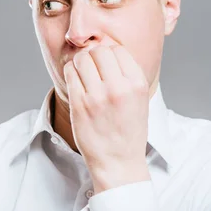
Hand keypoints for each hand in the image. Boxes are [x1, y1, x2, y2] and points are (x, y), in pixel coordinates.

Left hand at [63, 45, 150, 193]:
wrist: (118, 162)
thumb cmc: (129, 130)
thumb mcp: (140, 99)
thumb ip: (127, 74)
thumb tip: (107, 48)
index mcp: (136, 84)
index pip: (117, 49)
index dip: (109, 53)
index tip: (105, 63)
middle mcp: (118, 88)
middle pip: (99, 51)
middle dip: (93, 55)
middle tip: (92, 67)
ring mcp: (97, 97)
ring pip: (81, 59)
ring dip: (80, 62)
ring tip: (83, 73)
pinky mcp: (79, 105)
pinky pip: (70, 74)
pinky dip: (70, 73)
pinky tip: (76, 82)